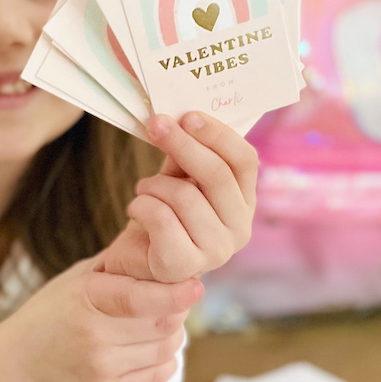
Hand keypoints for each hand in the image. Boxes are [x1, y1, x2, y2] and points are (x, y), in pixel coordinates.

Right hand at [0, 255, 201, 381]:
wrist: (16, 365)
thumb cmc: (50, 312)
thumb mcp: (76, 278)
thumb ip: (117, 263)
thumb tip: (158, 240)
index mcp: (86, 298)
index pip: (141, 298)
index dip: (175, 294)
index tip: (196, 287)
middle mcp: (93, 334)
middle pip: (162, 323)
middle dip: (177, 309)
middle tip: (174, 299)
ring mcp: (100, 366)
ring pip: (166, 348)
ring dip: (172, 333)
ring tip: (158, 323)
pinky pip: (159, 375)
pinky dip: (166, 359)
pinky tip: (152, 348)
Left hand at [101, 112, 257, 282]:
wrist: (136, 259)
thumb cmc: (162, 213)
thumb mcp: (177, 178)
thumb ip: (185, 155)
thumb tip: (179, 119)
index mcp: (244, 202)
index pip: (244, 161)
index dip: (218, 135)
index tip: (187, 116)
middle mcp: (239, 228)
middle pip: (217, 175)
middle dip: (183, 145)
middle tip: (156, 125)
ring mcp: (217, 251)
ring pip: (185, 197)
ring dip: (154, 184)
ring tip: (143, 188)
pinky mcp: (186, 265)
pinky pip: (162, 219)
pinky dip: (141, 205)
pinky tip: (136, 208)